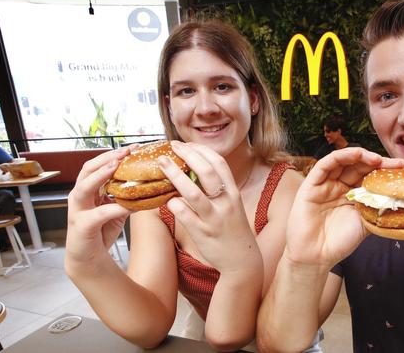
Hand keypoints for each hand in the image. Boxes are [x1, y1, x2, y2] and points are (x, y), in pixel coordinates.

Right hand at [66, 147, 132, 265]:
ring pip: (84, 187)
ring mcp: (77, 210)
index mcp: (88, 189)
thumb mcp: (117, 210)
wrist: (88, 258)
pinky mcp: (82, 226)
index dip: (114, 154)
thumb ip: (128, 197)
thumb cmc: (102, 231)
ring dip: (101, 175)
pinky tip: (127, 205)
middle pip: (88, 169)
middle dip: (107, 158)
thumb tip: (152, 185)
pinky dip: (114, 208)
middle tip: (125, 151)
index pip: (98, 165)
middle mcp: (79, 196)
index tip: (134, 147)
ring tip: (116, 166)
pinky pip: (98, 214)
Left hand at [158, 141, 260, 272]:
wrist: (242, 260)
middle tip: (171, 148)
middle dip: (187, 155)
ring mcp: (214, 218)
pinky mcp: (202, 233)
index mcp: (233, 192)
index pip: (219, 163)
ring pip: (193, 193)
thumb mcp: (231, 205)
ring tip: (162, 164)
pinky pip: (184, 215)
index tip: (186, 144)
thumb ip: (217, 189)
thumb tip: (193, 171)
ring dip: (175, 176)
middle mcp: (225, 202)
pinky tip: (166, 199)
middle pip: (207, 172)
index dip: (201, 150)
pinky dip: (173, 204)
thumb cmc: (232, 230)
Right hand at [285, 148, 403, 268]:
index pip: (369, 176)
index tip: (402, 170)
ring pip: (342, 161)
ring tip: (377, 158)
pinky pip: (324, 165)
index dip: (385, 171)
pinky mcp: (311, 184)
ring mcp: (325, 184)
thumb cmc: (340, 242)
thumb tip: (402, 200)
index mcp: (352, 194)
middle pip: (358, 166)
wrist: (317, 256)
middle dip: (377, 162)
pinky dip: (340, 156)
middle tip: (395, 164)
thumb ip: (378, 209)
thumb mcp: (366, 223)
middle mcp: (338, 186)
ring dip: (360, 156)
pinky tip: (356, 154)